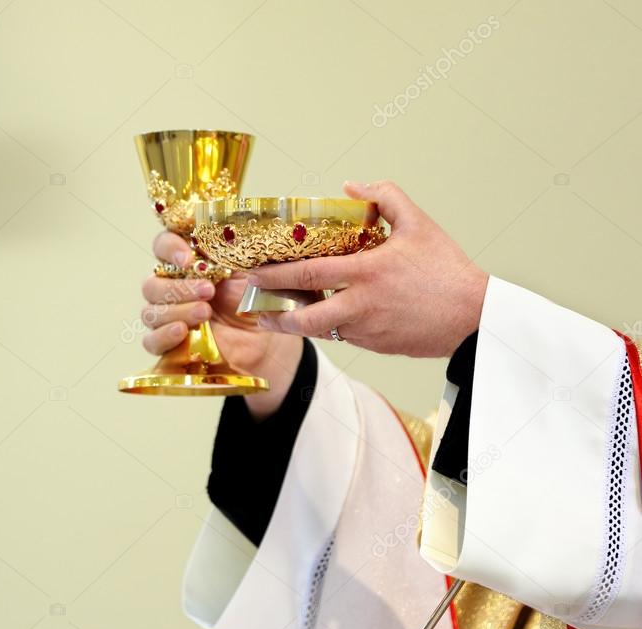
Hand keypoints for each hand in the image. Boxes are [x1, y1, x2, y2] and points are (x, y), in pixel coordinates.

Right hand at [140, 232, 302, 417]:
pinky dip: (163, 335)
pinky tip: (182, 331)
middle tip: (208, 291)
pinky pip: (151, 341)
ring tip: (205, 312)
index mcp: (191, 263)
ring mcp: (172, 319)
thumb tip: (220, 233)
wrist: (272, 340)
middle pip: (151, 284)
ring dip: (176, 310)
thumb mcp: (253, 270)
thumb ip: (233, 251)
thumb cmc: (262, 300)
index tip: (188, 259)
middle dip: (178, 287)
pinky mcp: (173, 346)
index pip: (163, 246)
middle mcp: (175, 289)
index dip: (169, 248)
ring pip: (150, 312)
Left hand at [249, 181, 487, 357]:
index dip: (275, 274)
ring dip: (293, 323)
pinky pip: (341, 335)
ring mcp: (366, 330)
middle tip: (250, 303)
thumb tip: (352, 186)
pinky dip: (325, 326)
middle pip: (303, 315)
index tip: (253, 270)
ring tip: (273, 314)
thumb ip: (386, 197)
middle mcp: (361, 305)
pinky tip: (316, 314)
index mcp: (367, 272)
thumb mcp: (419, 224)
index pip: (308, 274)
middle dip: (271, 311)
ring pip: (318, 330)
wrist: (473, 318)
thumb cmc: (446, 270)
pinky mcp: (374, 346)